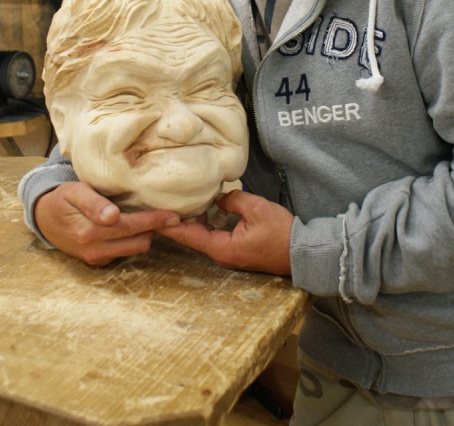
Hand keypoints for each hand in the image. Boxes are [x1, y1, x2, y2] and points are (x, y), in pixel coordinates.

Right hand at [34, 181, 179, 265]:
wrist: (44, 219)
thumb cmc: (63, 199)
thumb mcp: (74, 192)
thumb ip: (93, 203)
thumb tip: (112, 216)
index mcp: (89, 231)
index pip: (131, 226)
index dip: (155, 221)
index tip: (175, 215)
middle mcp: (94, 249)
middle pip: (139, 241)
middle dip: (154, 228)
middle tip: (168, 213)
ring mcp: (96, 258)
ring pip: (135, 249)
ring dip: (145, 235)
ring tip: (151, 218)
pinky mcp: (98, 263)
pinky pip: (125, 252)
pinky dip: (133, 240)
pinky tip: (135, 226)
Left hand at [159, 189, 293, 275]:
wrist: (302, 252)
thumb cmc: (281, 233)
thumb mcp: (257, 209)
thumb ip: (233, 200)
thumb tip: (218, 198)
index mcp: (222, 248)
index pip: (187, 235)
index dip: (168, 225)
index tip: (151, 216)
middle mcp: (221, 254)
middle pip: (191, 236)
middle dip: (176, 220)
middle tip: (159, 203)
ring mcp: (228, 254)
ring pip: (202, 236)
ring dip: (192, 220)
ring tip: (177, 202)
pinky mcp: (236, 250)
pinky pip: (214, 236)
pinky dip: (205, 223)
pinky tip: (203, 208)